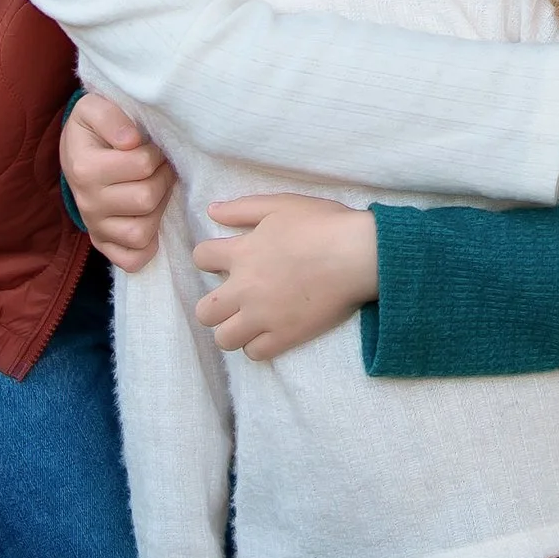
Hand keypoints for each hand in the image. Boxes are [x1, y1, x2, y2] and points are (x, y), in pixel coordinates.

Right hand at [60, 93, 174, 271]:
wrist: (76, 151)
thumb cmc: (92, 129)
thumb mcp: (93, 107)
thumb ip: (111, 116)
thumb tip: (131, 141)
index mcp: (85, 169)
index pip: (143, 164)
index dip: (156, 152)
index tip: (150, 146)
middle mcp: (87, 203)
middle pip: (146, 199)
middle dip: (162, 178)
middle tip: (158, 168)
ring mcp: (95, 227)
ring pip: (143, 233)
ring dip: (157, 210)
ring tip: (153, 190)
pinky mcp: (103, 244)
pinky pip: (132, 260)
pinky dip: (146, 246)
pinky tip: (148, 220)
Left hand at [192, 194, 375, 359]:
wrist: (358, 254)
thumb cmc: (322, 224)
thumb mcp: (280, 205)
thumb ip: (242, 209)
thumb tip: (212, 211)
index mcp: (242, 253)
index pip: (200, 258)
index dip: (209, 257)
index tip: (224, 258)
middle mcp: (245, 289)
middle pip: (204, 311)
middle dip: (213, 305)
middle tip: (234, 298)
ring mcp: (264, 316)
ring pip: (224, 339)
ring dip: (232, 329)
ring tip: (249, 320)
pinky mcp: (286, 336)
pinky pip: (255, 353)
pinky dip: (258, 344)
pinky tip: (269, 331)